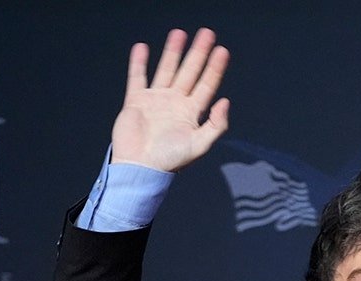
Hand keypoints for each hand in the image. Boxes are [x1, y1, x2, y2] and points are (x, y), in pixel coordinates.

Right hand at [111, 28, 230, 171]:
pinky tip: (143, 48)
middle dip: (198, 53)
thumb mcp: (199, 146)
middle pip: (190, 72)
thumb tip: (225, 102)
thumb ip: (215, 125)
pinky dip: (139, 63)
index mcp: (191, 113)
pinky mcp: (136, 101)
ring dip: (173, 52)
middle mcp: (175, 103)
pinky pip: (138, 77)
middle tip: (207, 33)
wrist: (140, 167)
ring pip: (167, 69)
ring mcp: (156, 100)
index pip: (207, 84)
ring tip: (180, 33)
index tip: (222, 51)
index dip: (215, 68)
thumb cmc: (170, 161)